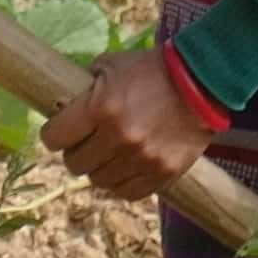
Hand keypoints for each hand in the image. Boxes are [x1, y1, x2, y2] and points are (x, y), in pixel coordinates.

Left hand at [39, 45, 217, 204]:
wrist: (203, 82)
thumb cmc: (151, 69)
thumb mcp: (110, 66)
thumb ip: (84, 88)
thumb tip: (61, 108)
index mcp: (100, 109)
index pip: (54, 138)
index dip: (55, 134)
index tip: (61, 131)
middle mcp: (118, 138)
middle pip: (74, 164)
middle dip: (77, 151)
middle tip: (89, 141)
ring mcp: (142, 159)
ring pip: (99, 181)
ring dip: (100, 167)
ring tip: (111, 152)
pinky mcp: (162, 174)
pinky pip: (126, 192)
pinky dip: (121, 182)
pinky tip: (126, 166)